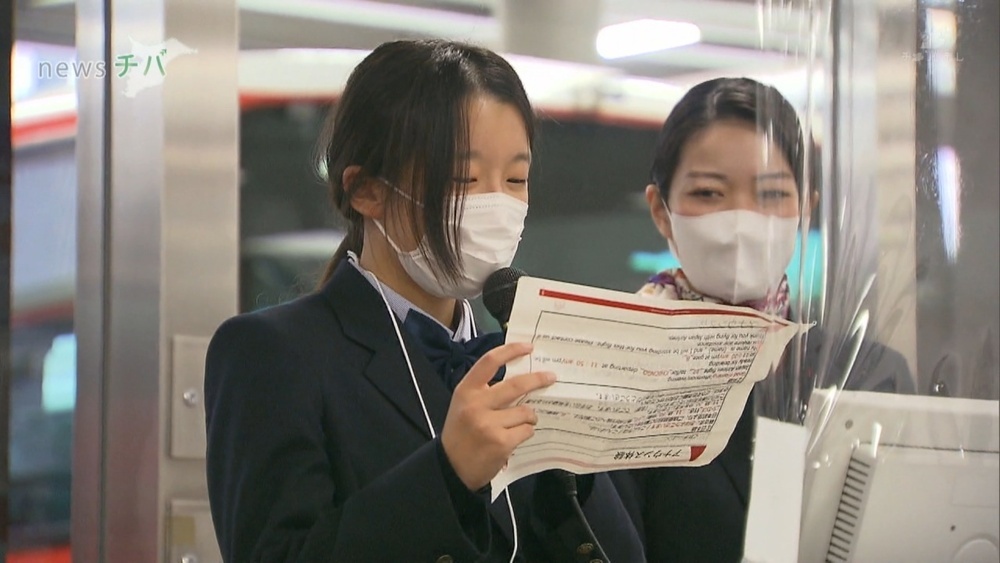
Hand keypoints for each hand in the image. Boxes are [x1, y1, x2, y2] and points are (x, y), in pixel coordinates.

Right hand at [440, 342, 555, 490]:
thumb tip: (521, 377)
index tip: (528, 347)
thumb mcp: (464, 404)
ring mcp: (489, 424)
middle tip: (550, 377)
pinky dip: (525, 432)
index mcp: (466, 390)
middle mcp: (476, 404)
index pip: (489, 361)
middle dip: (538, 380)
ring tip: (520, 423)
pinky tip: (514, 437)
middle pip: (516, 385)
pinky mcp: (501, 442)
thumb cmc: (461, 432)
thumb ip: (486, 390)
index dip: (511, 350)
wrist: (451, 467)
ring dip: (529, 417)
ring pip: (525, 412)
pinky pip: (526, 430)